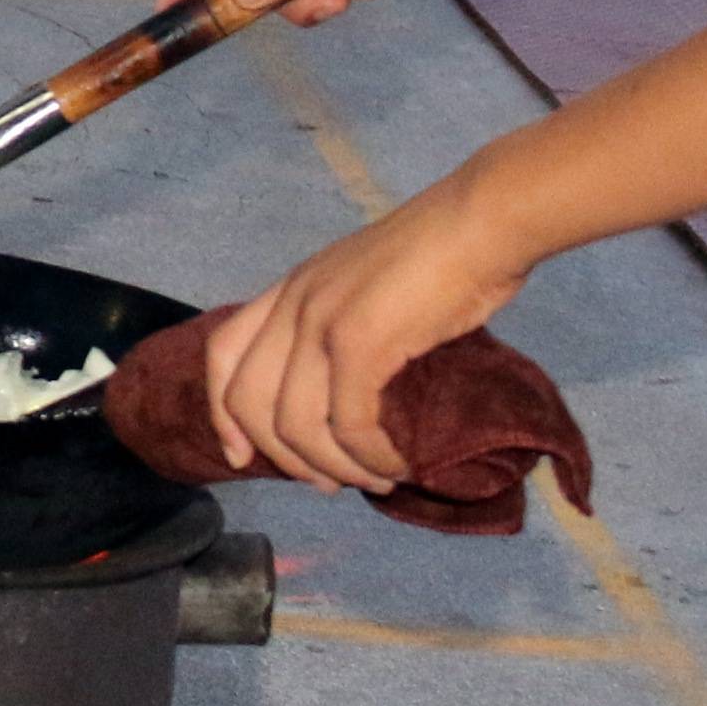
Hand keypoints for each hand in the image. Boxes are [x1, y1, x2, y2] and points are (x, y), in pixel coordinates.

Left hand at [204, 172, 531, 495]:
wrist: (484, 221)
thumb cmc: (444, 253)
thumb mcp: (367, 285)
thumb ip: (342, 327)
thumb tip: (349, 397)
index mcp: (291, 287)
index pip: (222, 353)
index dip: (222, 413)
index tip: (242, 456)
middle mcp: (294, 303)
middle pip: (248, 402)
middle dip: (283, 458)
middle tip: (327, 484)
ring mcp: (321, 321)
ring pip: (297, 425)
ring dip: (336, 468)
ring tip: (377, 479)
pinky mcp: (360, 342)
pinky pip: (349, 424)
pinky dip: (371, 457)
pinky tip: (398, 464)